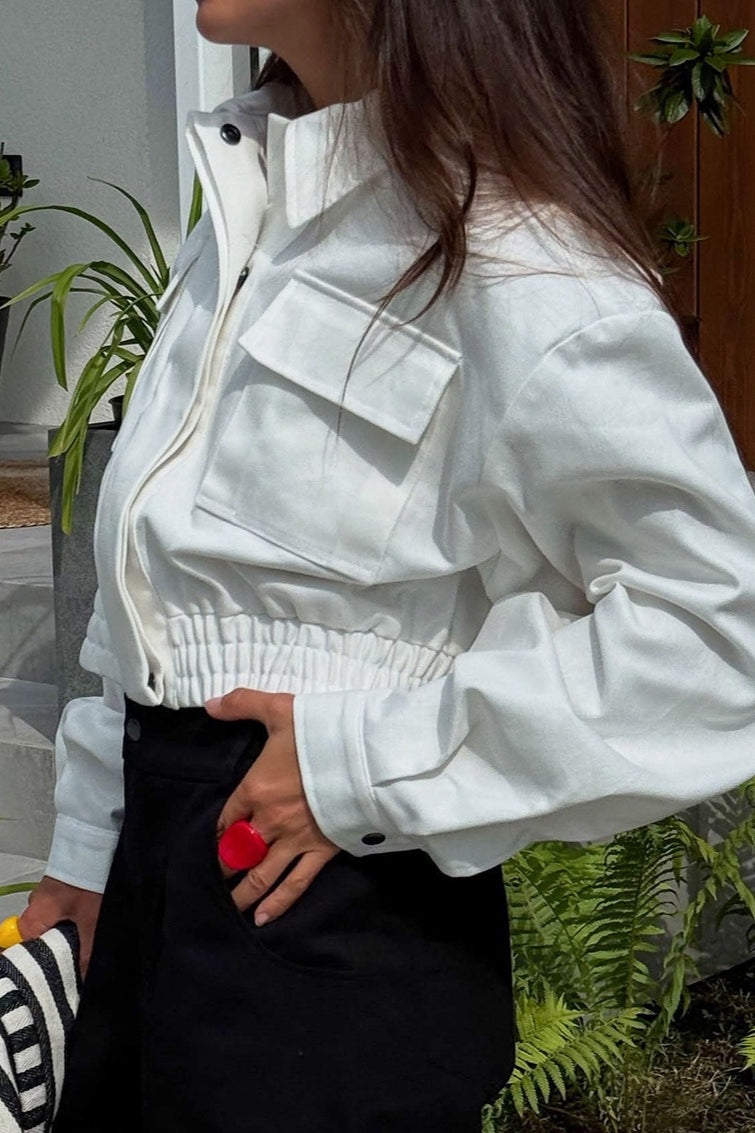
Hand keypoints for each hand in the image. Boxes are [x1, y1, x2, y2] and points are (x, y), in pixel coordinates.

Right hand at [18, 876, 102, 978]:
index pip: (23, 950)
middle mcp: (33, 907)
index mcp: (33, 917)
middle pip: (36, 940)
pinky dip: (68, 921)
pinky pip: (57, 913)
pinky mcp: (58, 889)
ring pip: (48, 926)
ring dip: (63, 936)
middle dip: (53, 953)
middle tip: (71, 966)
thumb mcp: (91, 922)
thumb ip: (87, 953)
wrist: (96, 846)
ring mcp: (45, 896)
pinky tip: (84, 926)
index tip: (51, 977)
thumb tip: (85, 979)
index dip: (35, 965)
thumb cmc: (88, 883)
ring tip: (81, 946)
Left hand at [205, 688, 339, 926]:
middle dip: (225, 868)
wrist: (367, 755)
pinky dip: (278, 903)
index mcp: (255, 789)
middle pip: (239, 852)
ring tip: (230, 909)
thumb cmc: (322, 732)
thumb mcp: (280, 709)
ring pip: (261, 875)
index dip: (218, 834)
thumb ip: (243, 703)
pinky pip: (295, 884)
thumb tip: (209, 704)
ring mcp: (295, 840)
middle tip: (215, 882)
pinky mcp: (321, 851)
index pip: (226, 818)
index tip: (214, 844)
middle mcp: (270, 820)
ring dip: (243, 894)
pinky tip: (262, 919)